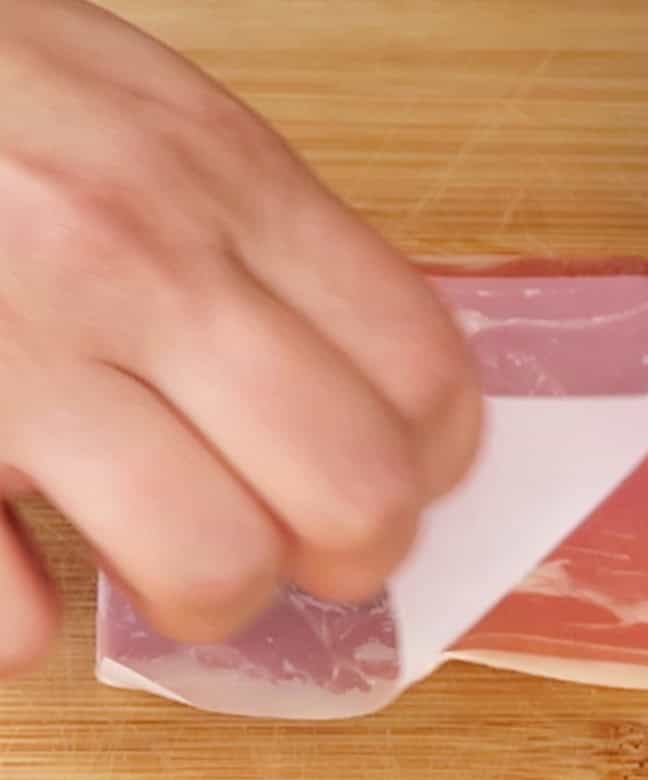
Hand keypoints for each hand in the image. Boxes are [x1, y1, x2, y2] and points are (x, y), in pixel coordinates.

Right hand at [0, 0, 480, 670]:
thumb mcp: (163, 120)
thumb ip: (274, 243)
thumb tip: (376, 393)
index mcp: (227, 183)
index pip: (421, 373)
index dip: (436, 460)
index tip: (409, 477)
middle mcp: (142, 267)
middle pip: (354, 493)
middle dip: (353, 553)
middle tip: (308, 541)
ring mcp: (22, 354)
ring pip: (214, 566)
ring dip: (212, 594)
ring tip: (172, 556)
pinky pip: (9, 609)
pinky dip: (26, 621)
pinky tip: (21, 571)